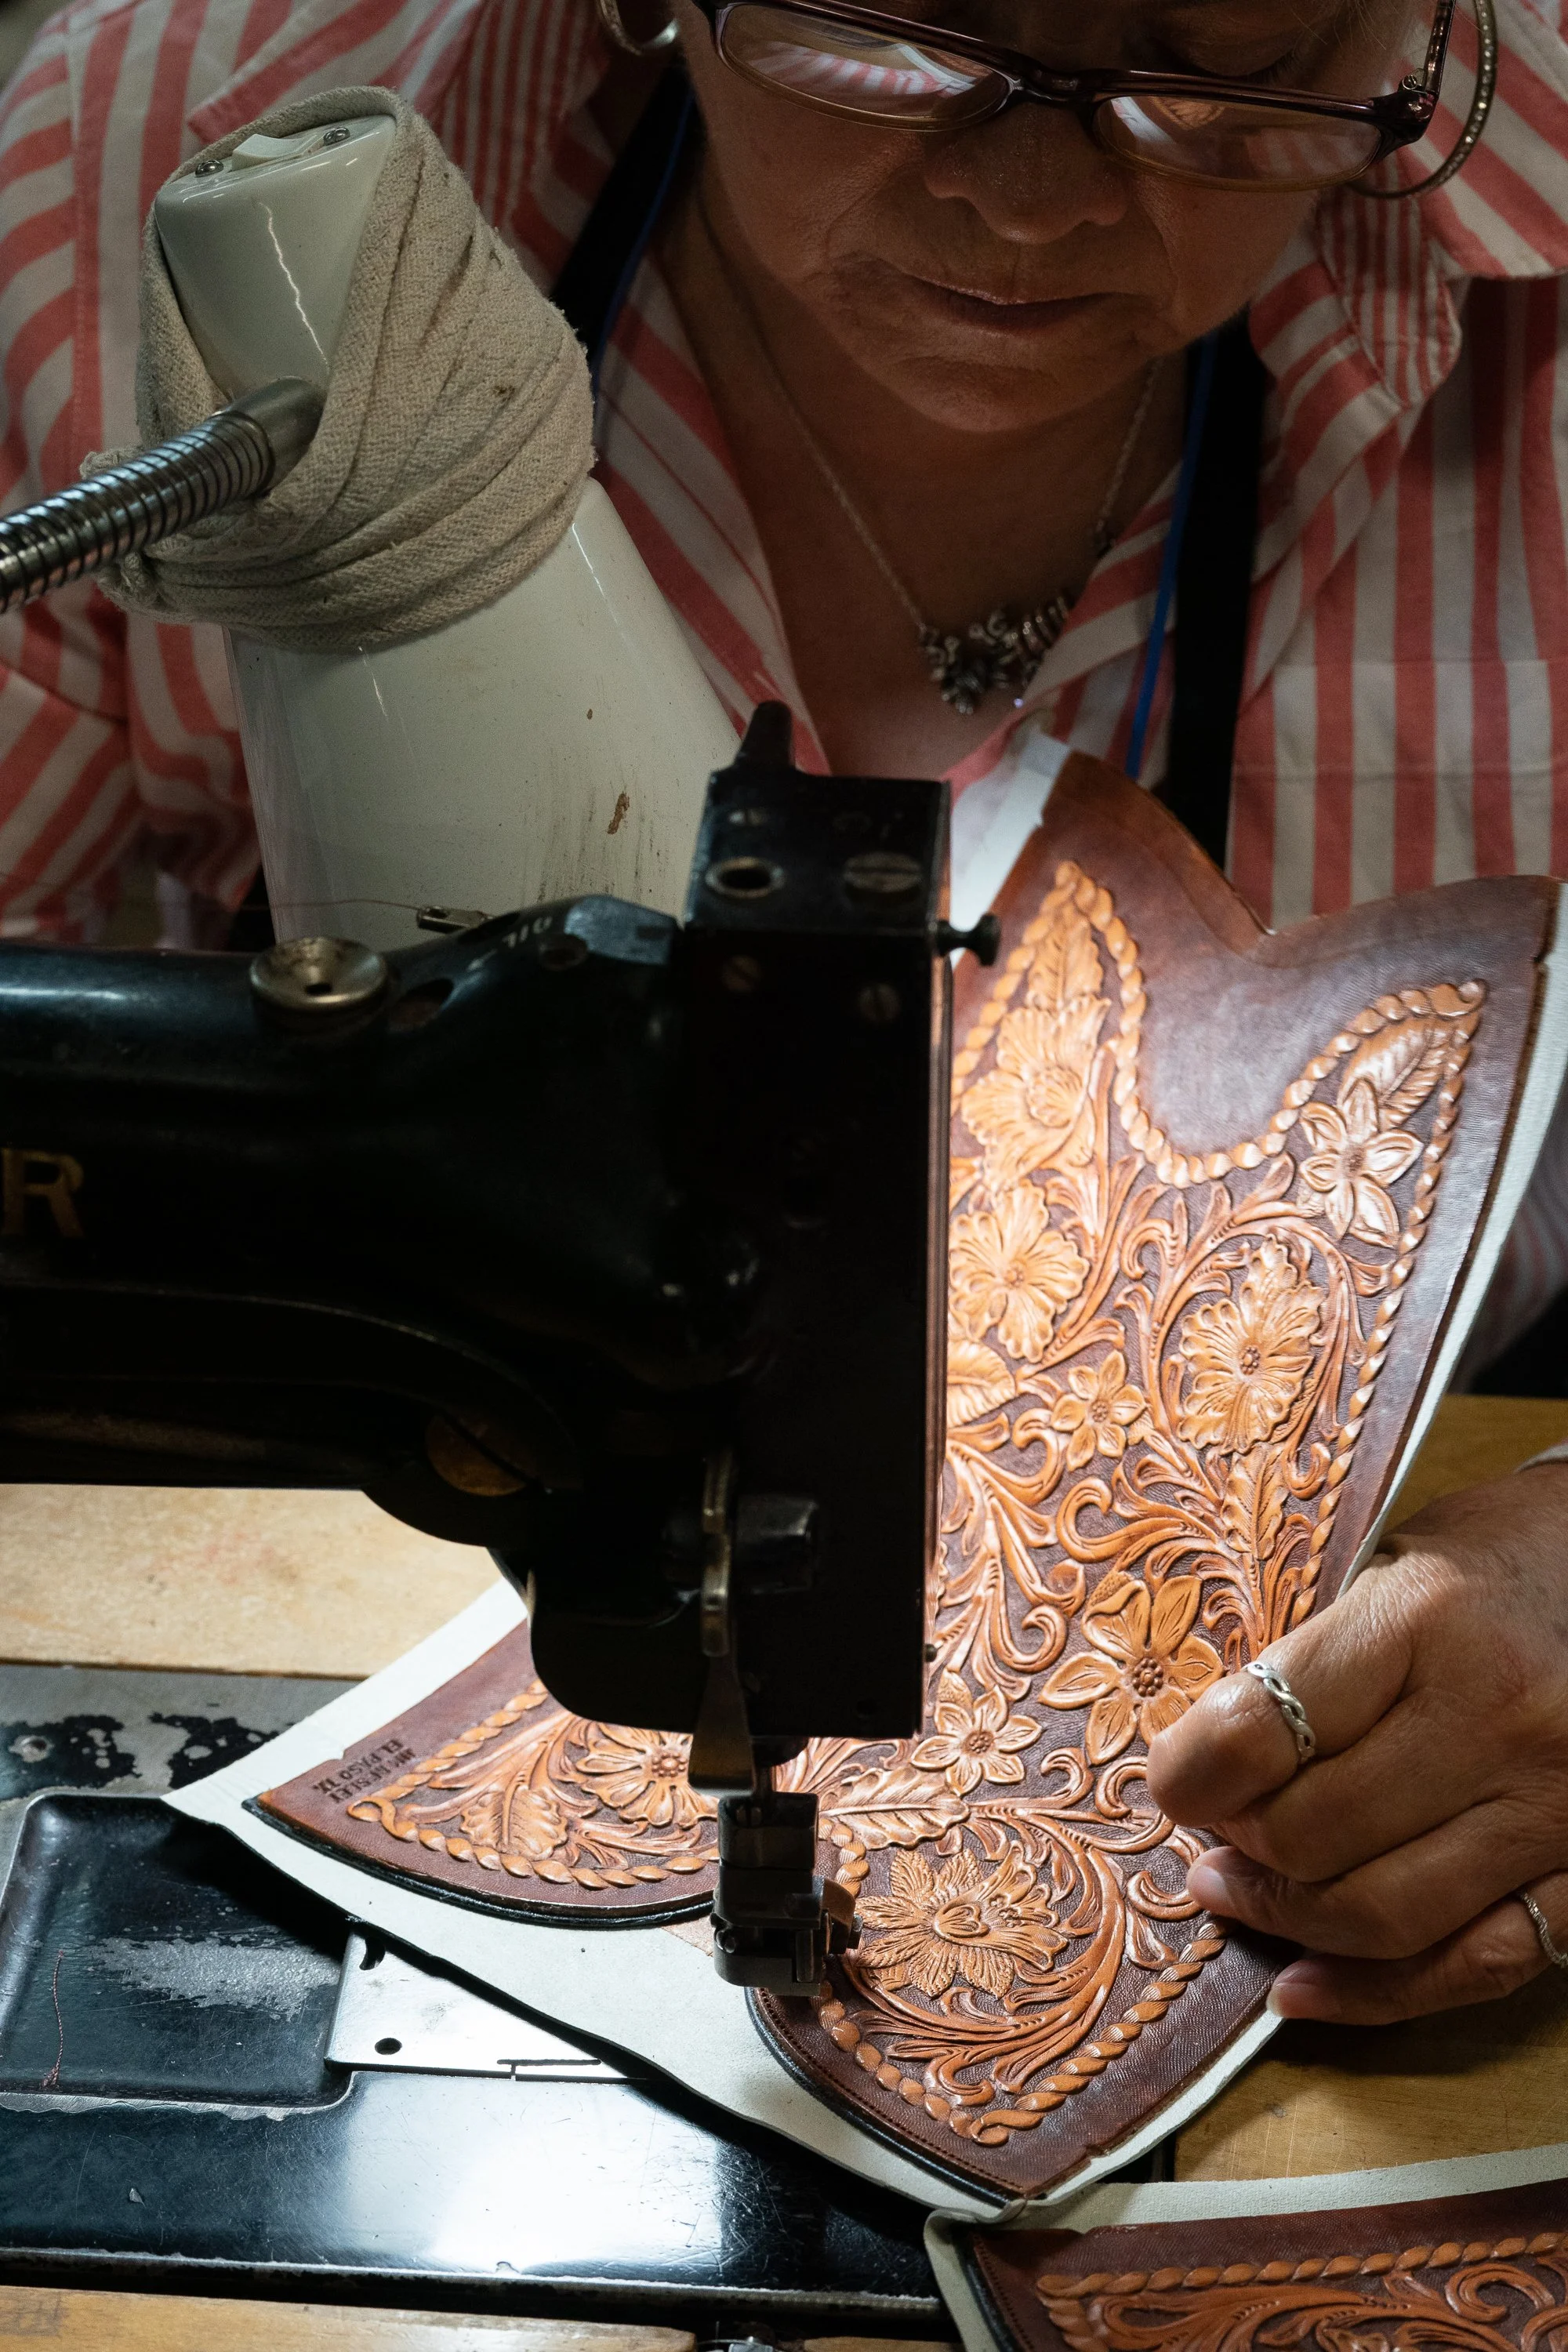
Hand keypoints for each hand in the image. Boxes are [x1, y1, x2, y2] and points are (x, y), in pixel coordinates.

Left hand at [1144, 1466, 1567, 2024]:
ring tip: (1236, 1893)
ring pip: (1383, 1915)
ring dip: (1284, 1918)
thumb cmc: (1487, 1565)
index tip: (1172, 1781)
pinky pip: (1476, 1965)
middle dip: (1237, 1846)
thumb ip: (1308, 1662)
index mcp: (1427, 1619)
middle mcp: (1496, 1716)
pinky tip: (1304, 1985)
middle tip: (1211, 1832)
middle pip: (1312, 1834)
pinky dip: (1378, 1992)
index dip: (1189, 1773)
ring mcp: (1554, 1804)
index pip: (1263, 1731)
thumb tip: (1203, 1764)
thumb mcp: (1386, 1566)